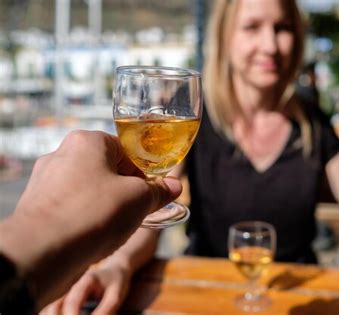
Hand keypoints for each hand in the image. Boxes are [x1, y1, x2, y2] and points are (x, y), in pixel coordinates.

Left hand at [0, 130, 181, 308]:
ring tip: (117, 225)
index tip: (154, 190)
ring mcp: (46, 181)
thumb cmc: (94, 214)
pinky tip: (95, 235)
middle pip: (108, 169)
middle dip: (126, 189)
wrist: (42, 252)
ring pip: (90, 189)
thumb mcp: (139, 199)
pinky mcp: (38, 206)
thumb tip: (174, 186)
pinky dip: (87, 217)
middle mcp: (62, 155)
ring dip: (108, 205)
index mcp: (87, 141)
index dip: (144, 171)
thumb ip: (159, 191)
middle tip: (140, 208)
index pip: (126, 150)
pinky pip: (73, 206)